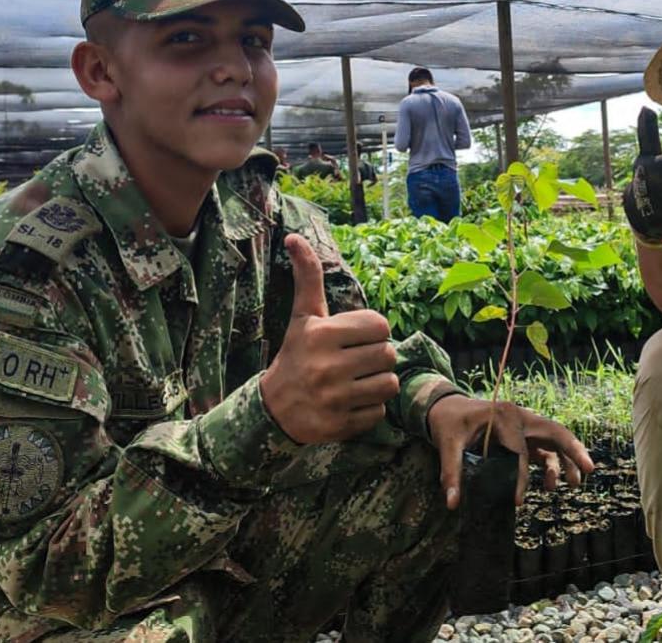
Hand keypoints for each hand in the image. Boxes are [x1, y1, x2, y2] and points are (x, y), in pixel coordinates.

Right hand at [260, 234, 398, 443]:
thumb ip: (308, 278)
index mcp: (323, 335)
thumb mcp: (303, 317)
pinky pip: (379, 413)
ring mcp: (335, 399)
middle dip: (378, 357)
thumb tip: (294, 237)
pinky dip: (370, 408)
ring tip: (357, 381)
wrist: (273, 409)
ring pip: (388, 384)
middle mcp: (328, 367)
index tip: (355, 338)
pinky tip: (350, 402)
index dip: (372, 331)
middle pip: (388, 355)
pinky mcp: (340, 425)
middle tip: (357, 361)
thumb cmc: (296, 355)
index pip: (380, 325)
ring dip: (378, 383)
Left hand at [427, 396, 594, 509]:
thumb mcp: (446, 443)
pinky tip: (551, 484)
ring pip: (554, 439)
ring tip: (575, 484)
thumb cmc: (448, 422)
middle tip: (589, 470)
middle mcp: (519, 416)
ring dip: (567, 459)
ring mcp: (524, 424)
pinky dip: (553, 463)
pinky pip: (545, 447)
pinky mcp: (522, 434)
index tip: (516, 502)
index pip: (520, 450)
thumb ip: (451, 471)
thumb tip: (452, 503)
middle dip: (573, 450)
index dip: (520, 478)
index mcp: (504, 415)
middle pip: (555, 431)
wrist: (445, 406)